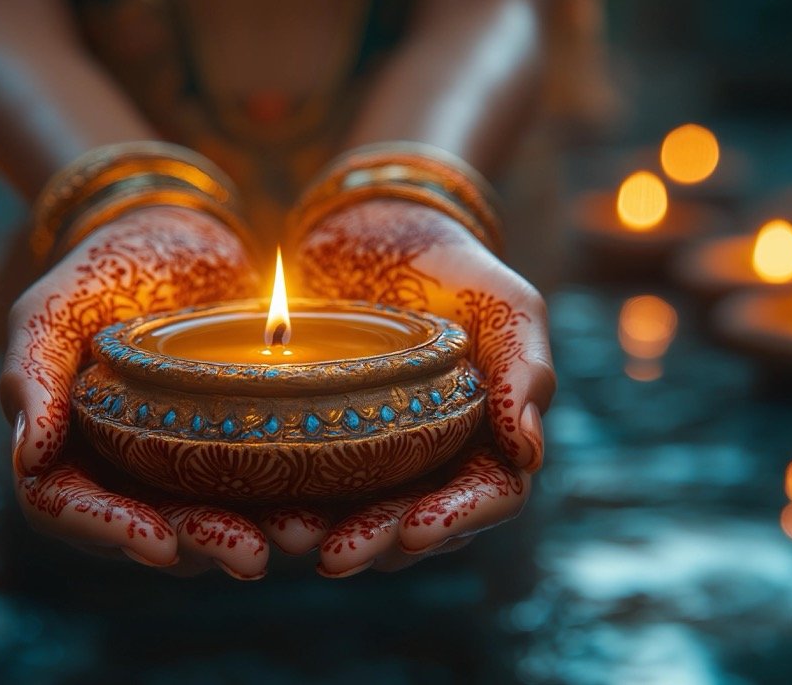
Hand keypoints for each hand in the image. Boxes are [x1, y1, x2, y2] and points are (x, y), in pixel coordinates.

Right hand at [3, 206, 319, 578]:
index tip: (156, 541)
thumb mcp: (53, 307)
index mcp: (63, 449)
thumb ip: (31, 373)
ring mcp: (181, 466)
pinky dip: (288, 502)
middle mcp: (120, 472)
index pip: (67, 509)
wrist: (180, 234)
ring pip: (208, 522)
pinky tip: (326, 508)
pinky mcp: (237, 448)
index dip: (108, 531)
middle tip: (250, 556)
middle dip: (199, 546)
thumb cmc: (104, 269)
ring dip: (251, 538)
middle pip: (149, 533)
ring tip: (299, 535)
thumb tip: (29, 456)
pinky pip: (258, 488)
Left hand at [292, 200, 554, 574]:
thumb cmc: (456, 272)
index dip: (454, 521)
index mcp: (491, 443)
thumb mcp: (505, 305)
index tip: (415, 529)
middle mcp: (436, 465)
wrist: (377, 235)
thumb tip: (529, 453)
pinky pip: (310, 484)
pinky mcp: (324, 443)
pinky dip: (289, 502)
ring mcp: (378, 459)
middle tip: (338, 556)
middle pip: (416, 524)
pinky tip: (262, 510)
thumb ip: (526, 371)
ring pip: (361, 516)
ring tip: (293, 542)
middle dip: (378, 542)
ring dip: (331, 536)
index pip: (485, 498)